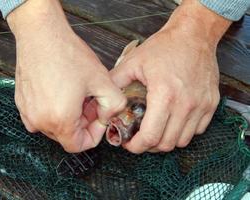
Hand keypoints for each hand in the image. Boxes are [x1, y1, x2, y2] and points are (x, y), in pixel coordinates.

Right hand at [7, 0, 125, 151]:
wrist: (41, 34)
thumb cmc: (68, 55)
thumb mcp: (103, 81)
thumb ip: (115, 105)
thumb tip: (108, 117)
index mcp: (60, 120)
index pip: (78, 146)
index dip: (94, 135)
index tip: (99, 118)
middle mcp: (40, 121)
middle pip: (67, 136)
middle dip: (84, 124)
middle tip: (93, 103)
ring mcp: (28, 112)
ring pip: (55, 126)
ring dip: (70, 117)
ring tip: (79, 96)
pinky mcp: (22, 102)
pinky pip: (42, 116)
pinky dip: (56, 111)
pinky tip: (64, 92)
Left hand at [110, 0, 230, 152]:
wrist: (194, 35)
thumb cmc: (165, 47)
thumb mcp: (133, 61)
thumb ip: (115, 82)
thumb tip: (104, 98)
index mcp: (164, 95)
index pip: (150, 137)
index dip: (136, 146)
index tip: (129, 144)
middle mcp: (185, 104)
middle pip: (166, 144)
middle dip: (149, 146)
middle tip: (140, 138)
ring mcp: (201, 106)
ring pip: (182, 141)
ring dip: (166, 140)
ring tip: (156, 130)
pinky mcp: (211, 104)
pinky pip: (197, 130)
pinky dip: (183, 132)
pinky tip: (173, 121)